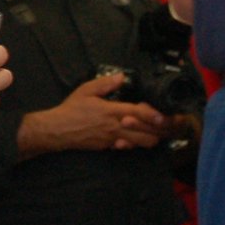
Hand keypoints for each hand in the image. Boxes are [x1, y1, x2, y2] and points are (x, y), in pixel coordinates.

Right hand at [26, 72, 165, 153]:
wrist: (59, 130)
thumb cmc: (72, 109)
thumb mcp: (86, 90)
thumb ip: (105, 83)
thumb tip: (121, 77)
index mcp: (111, 110)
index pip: (138, 113)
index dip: (153, 115)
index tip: (162, 115)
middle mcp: (115, 126)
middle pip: (145, 133)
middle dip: (158, 130)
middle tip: (165, 126)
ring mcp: (113, 139)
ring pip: (140, 143)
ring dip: (149, 138)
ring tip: (155, 131)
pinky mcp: (108, 147)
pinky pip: (128, 147)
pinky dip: (135, 143)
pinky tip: (136, 137)